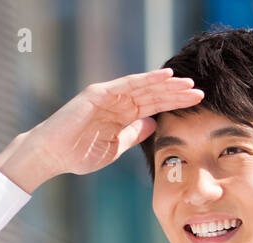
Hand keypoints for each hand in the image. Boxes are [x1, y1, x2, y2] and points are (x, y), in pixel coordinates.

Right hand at [6, 68, 203, 186]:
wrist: (53, 156)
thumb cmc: (80, 154)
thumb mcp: (116, 147)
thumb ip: (134, 134)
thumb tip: (154, 124)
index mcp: (122, 115)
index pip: (154, 107)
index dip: (174, 104)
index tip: (196, 104)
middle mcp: (117, 102)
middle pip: (153, 95)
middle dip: (176, 93)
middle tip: (199, 92)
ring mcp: (108, 96)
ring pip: (143, 87)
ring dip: (166, 84)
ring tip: (187, 83)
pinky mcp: (98, 93)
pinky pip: (127, 84)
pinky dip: (147, 79)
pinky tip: (165, 76)